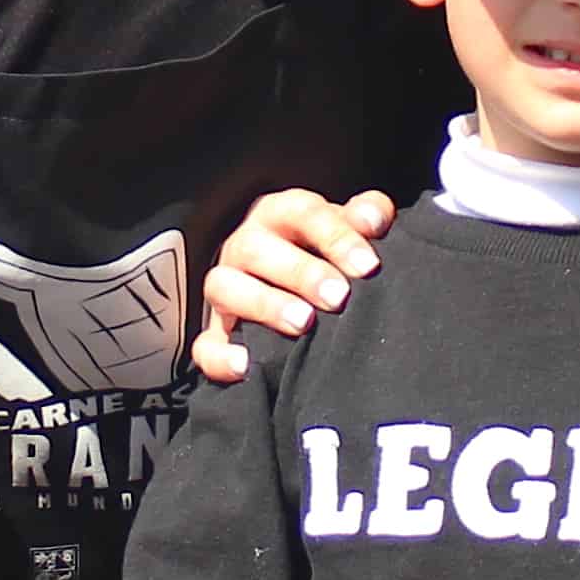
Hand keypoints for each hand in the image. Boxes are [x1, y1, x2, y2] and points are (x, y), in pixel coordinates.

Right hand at [190, 186, 390, 384]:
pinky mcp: (216, 333)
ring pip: (225, 287)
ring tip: (303, 323)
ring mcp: (226, 290)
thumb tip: (373, 221)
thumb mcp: (346, 230)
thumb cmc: (325, 254)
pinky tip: (247, 366)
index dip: (336, 237)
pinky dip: (221, 357)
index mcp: (280, 215)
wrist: (294, 287)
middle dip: (301, 273)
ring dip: (264, 304)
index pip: (303, 213)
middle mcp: (245, 246)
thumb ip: (366, 216)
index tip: (368, 265)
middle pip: (257, 248)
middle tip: (338, 296)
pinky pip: (205, 345)